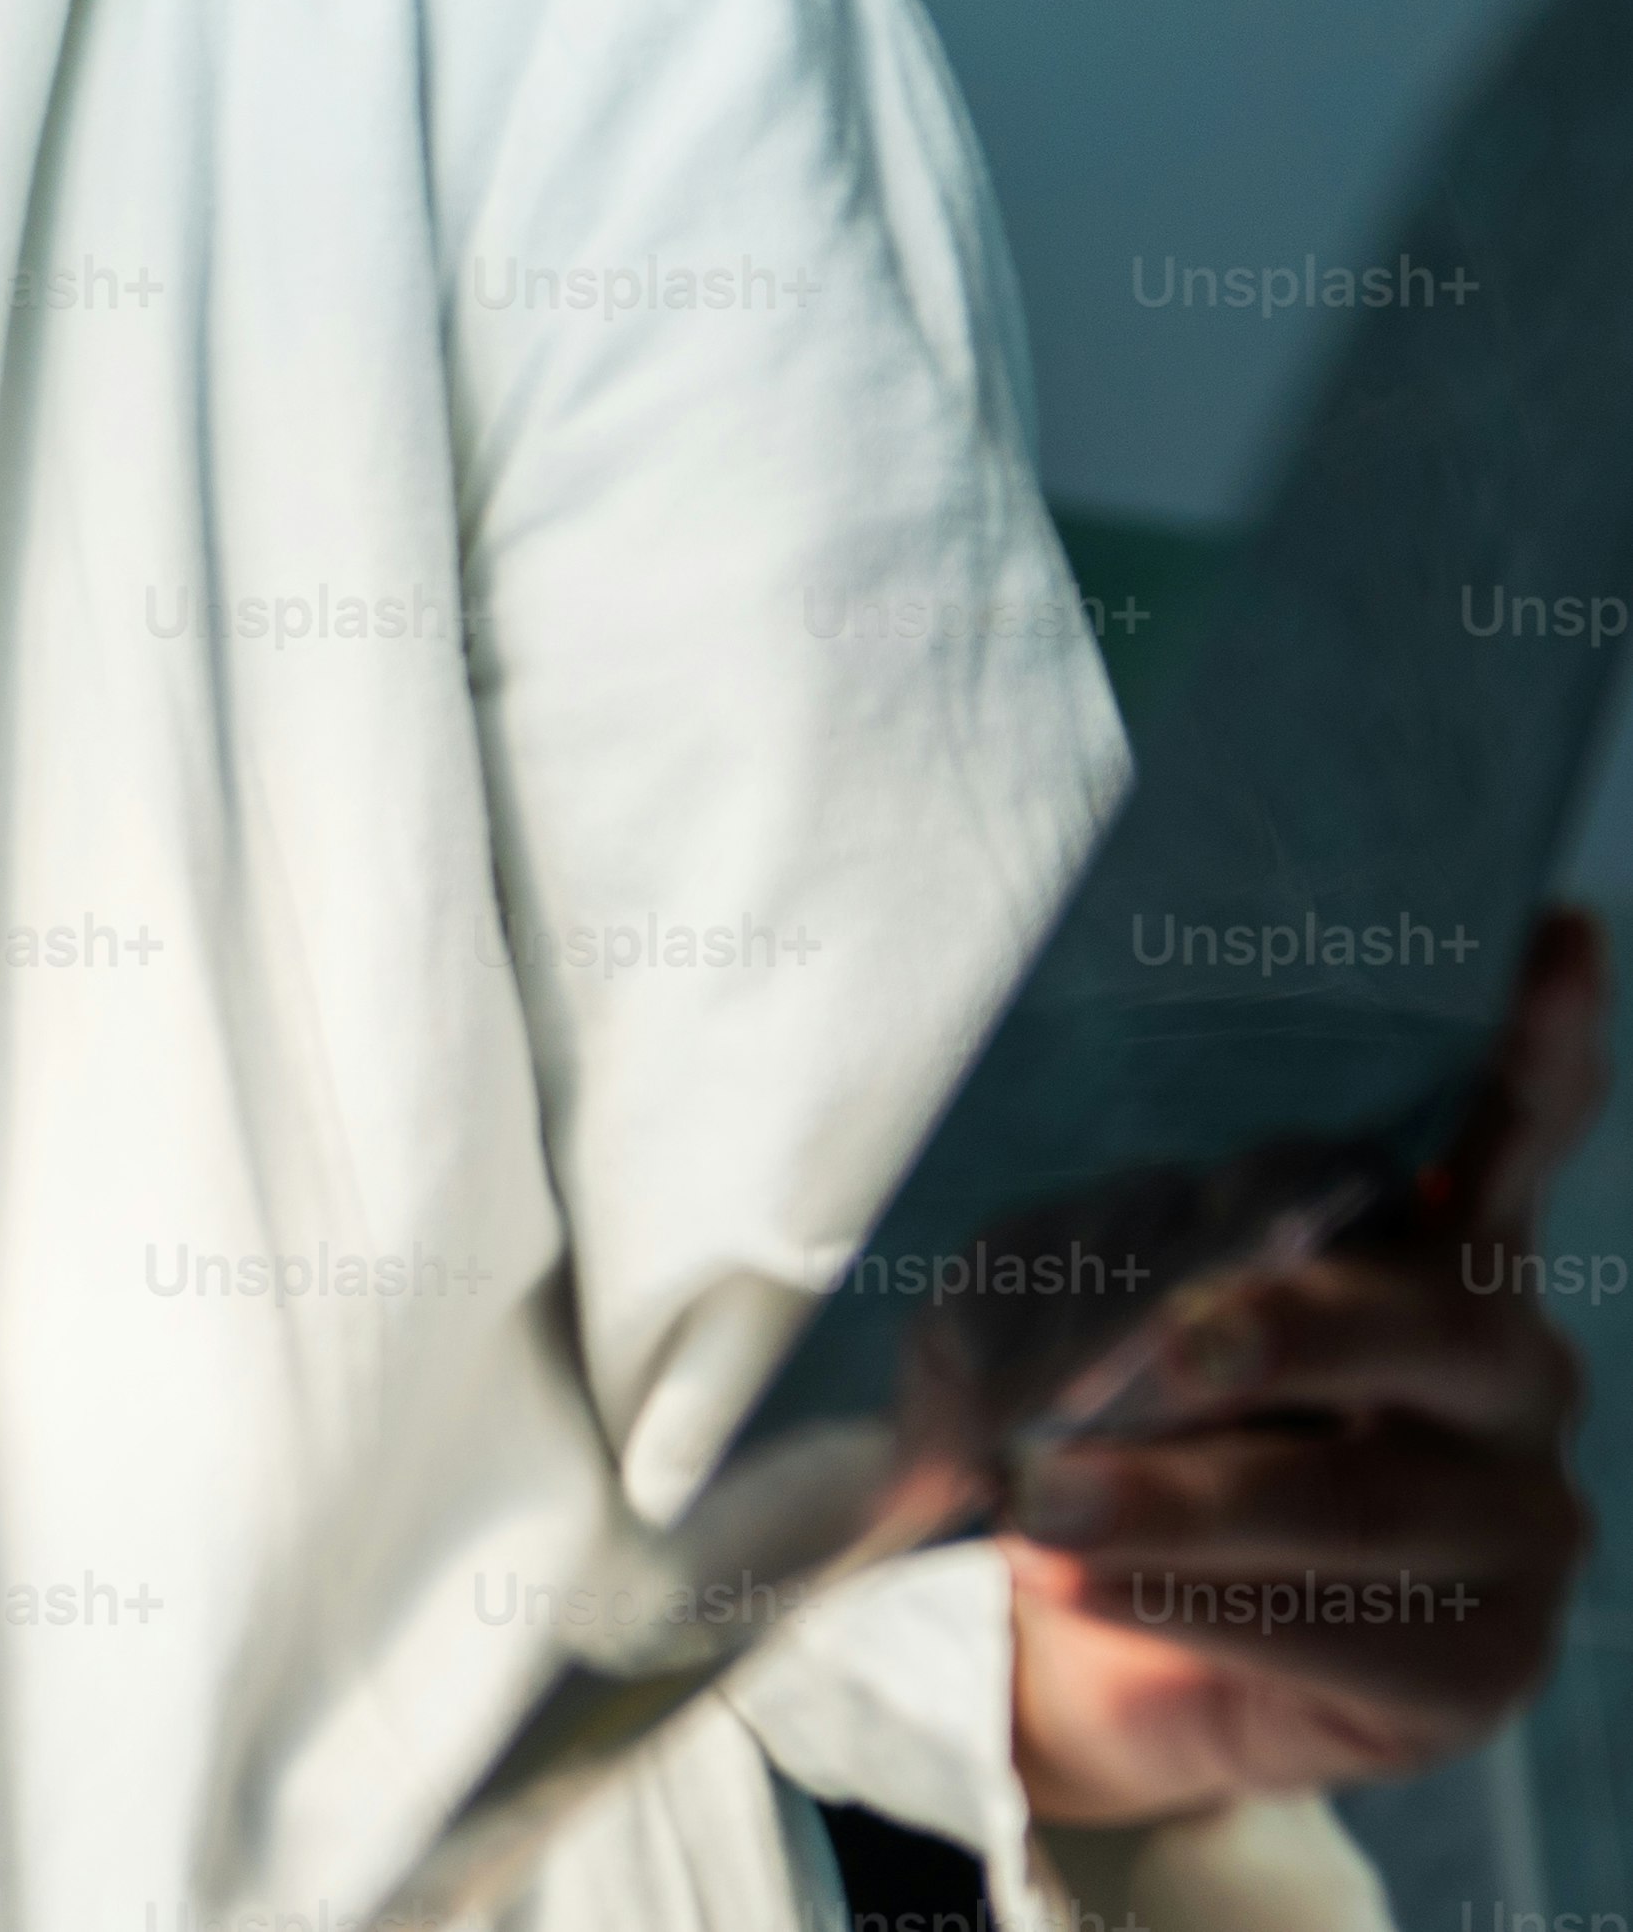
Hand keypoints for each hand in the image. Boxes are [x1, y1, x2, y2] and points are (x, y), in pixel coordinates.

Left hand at [1005, 906, 1605, 1822]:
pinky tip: (1086, 1589)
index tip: (1559, 931)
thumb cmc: (1069, 1432)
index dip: (1538, 1047)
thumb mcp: (1030, 1316)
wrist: (1062, 1647)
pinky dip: (1193, 1602)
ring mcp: (1513, 1518)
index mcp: (1408, 1246)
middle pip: (1434, 1320)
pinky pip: (1353, 1629)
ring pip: (1372, 1496)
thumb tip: (1132, 1307)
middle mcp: (1498, 1367)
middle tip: (1157, 1355)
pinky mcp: (1481, 1659)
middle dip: (1285, 1333)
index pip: (1501, 1135)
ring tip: (1039, 1507)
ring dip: (1186, 1499)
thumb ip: (1089, 1277)